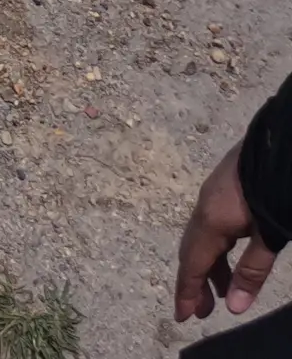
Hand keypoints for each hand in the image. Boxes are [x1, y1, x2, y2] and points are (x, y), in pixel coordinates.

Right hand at [178, 139, 278, 321]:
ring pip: (203, 239)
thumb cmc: (274, 191)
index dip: (187, 292)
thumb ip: (252, 270)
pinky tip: (230, 256)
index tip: (182, 316)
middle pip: (193, 252)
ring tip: (223, 292)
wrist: (280, 145)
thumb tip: (234, 307)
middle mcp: (203, 209)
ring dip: (210, 268)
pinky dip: (217, 250)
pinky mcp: (223, 189)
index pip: (193, 265)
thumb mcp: (269, 235)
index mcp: (211, 222)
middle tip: (203, 312)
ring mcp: (211, 196)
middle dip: (196, 283)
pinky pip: (211, 227)